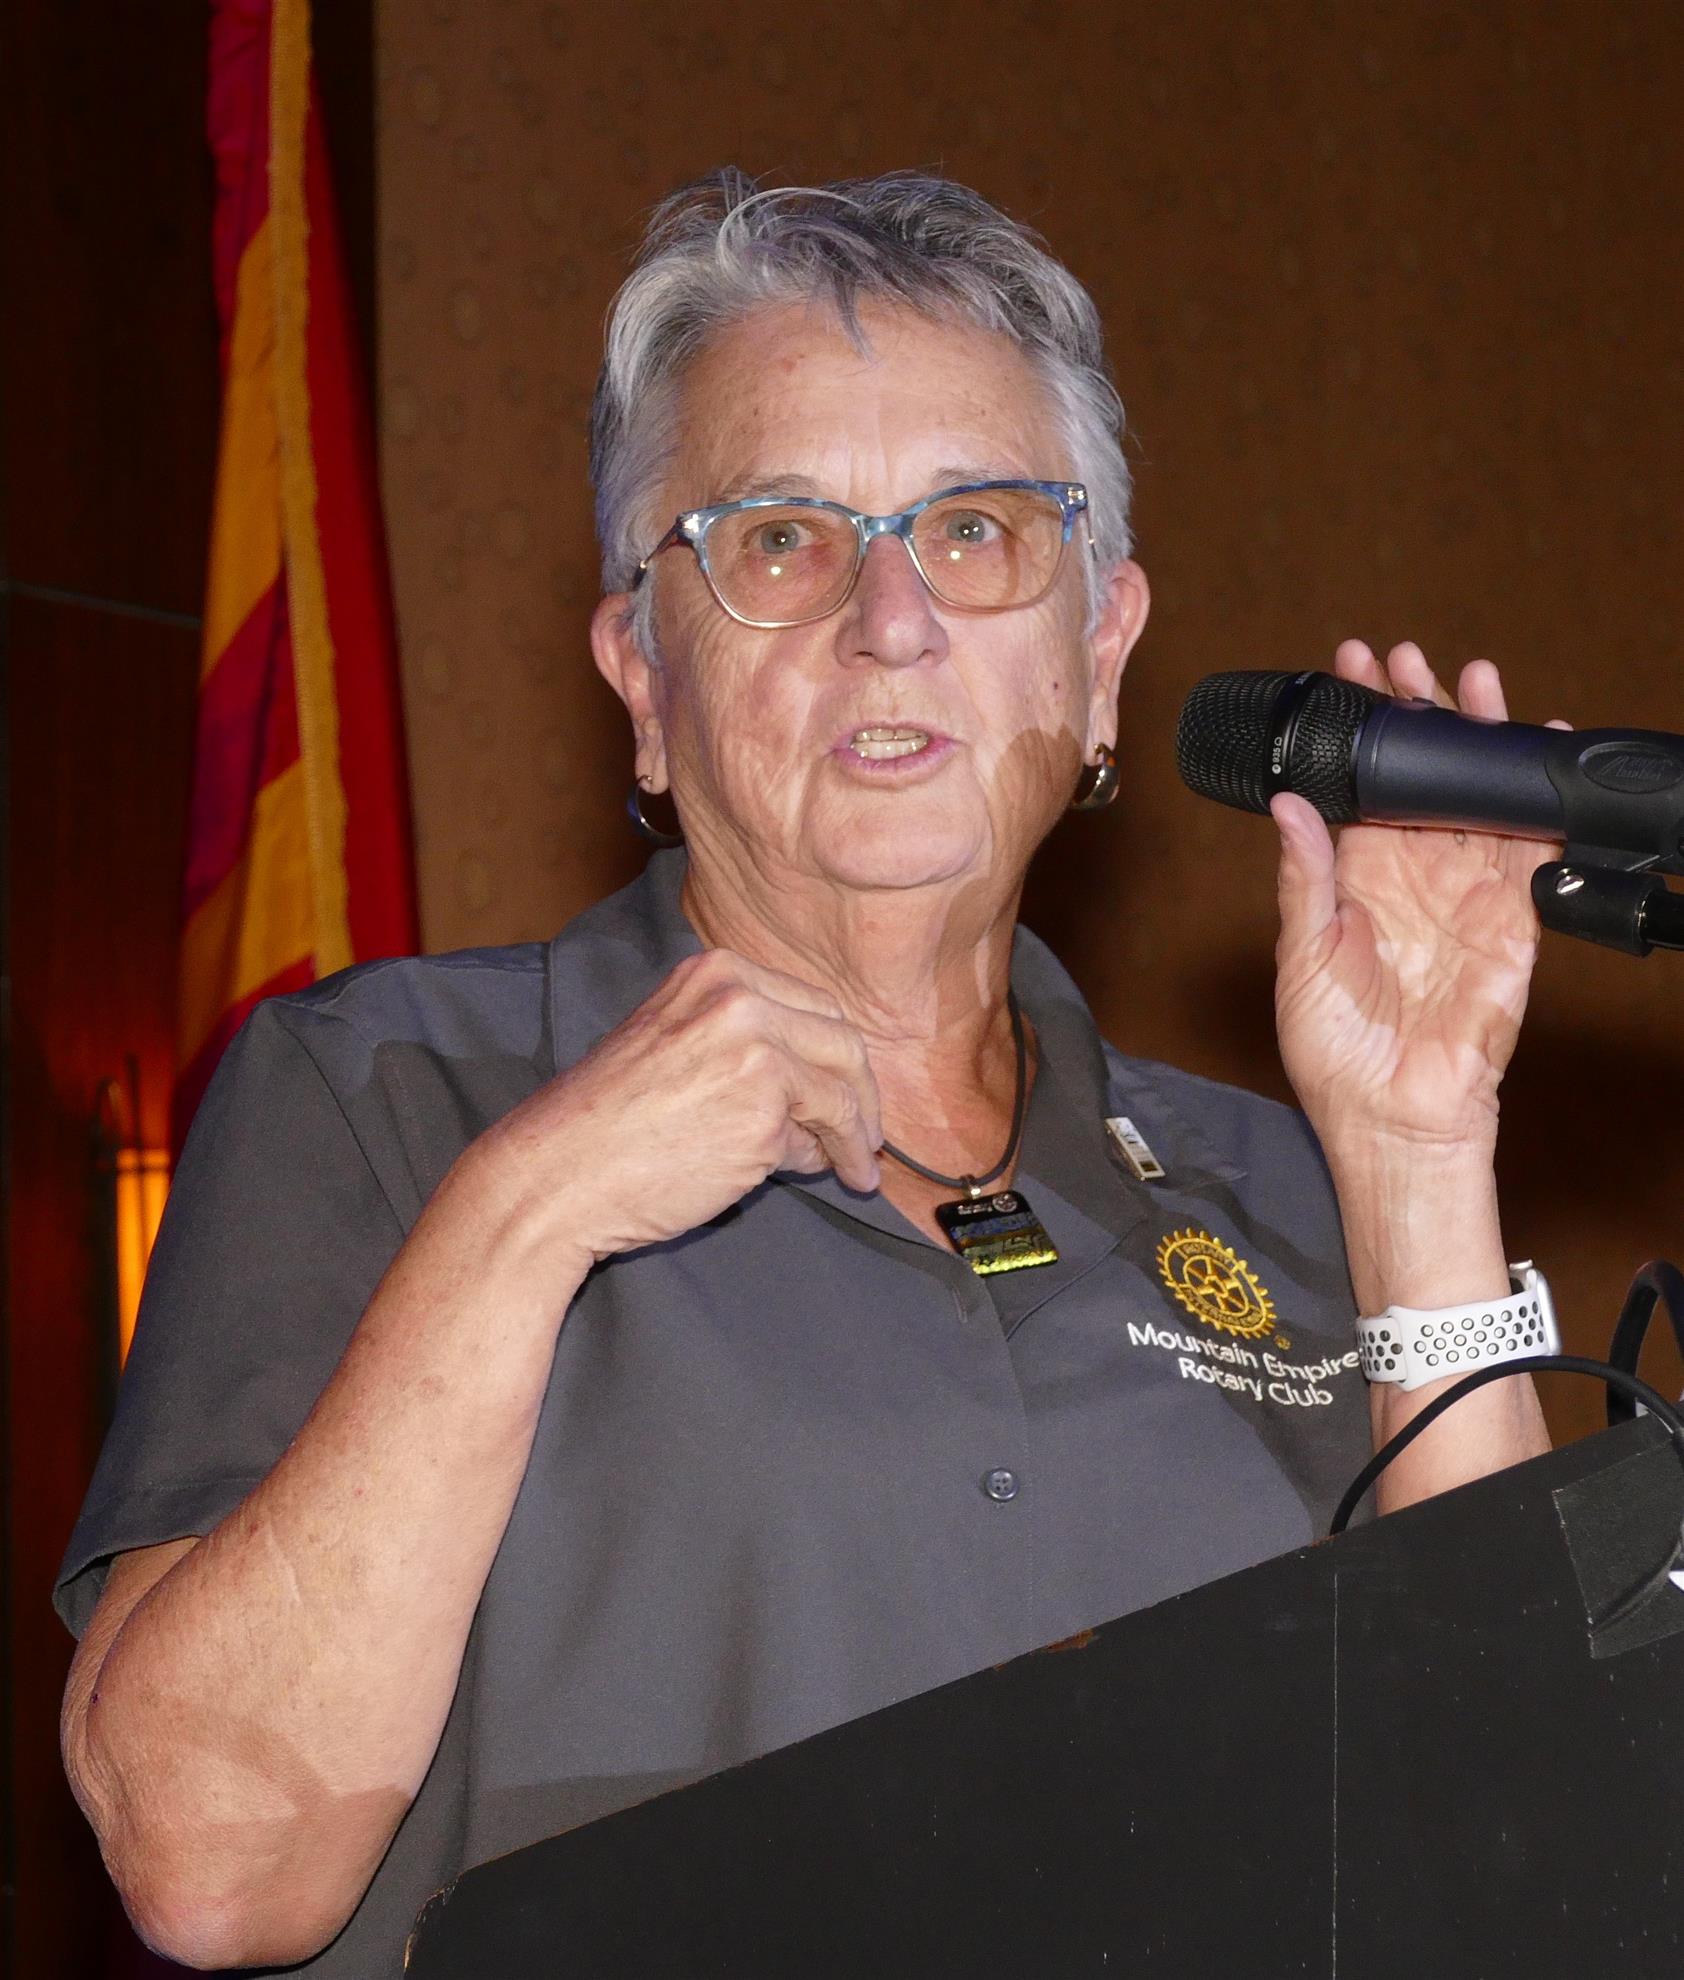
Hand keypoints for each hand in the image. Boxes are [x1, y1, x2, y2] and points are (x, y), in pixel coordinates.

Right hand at [469, 948, 882, 1264]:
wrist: (559, 1171)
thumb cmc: (607, 1119)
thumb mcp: (671, 1036)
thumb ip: (739, 1036)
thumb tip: (818, 1074)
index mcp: (718, 973)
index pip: (815, 1006)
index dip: (840, 1053)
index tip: (851, 1085)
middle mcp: (741, 1003)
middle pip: (843, 1044)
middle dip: (864, 1094)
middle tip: (869, 1135)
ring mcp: (756, 1058)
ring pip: (840, 1094)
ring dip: (854, 1137)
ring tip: (856, 1168)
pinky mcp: (764, 1120)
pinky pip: (814, 1142)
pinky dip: (816, 1161)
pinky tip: (809, 1175)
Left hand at [1271, 640, 1569, 1162]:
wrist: (1395, 1115)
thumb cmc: (1335, 1051)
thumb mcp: (1302, 958)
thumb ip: (1305, 879)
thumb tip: (1290, 806)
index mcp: (1353, 879)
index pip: (1357, 786)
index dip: (1356, 731)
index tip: (1347, 673)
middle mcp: (1410, 874)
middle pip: (1419, 775)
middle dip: (1415, 712)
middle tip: (1405, 656)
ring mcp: (1464, 891)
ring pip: (1475, 795)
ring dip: (1475, 736)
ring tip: (1472, 677)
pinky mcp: (1511, 916)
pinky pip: (1531, 844)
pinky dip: (1537, 796)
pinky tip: (1540, 744)